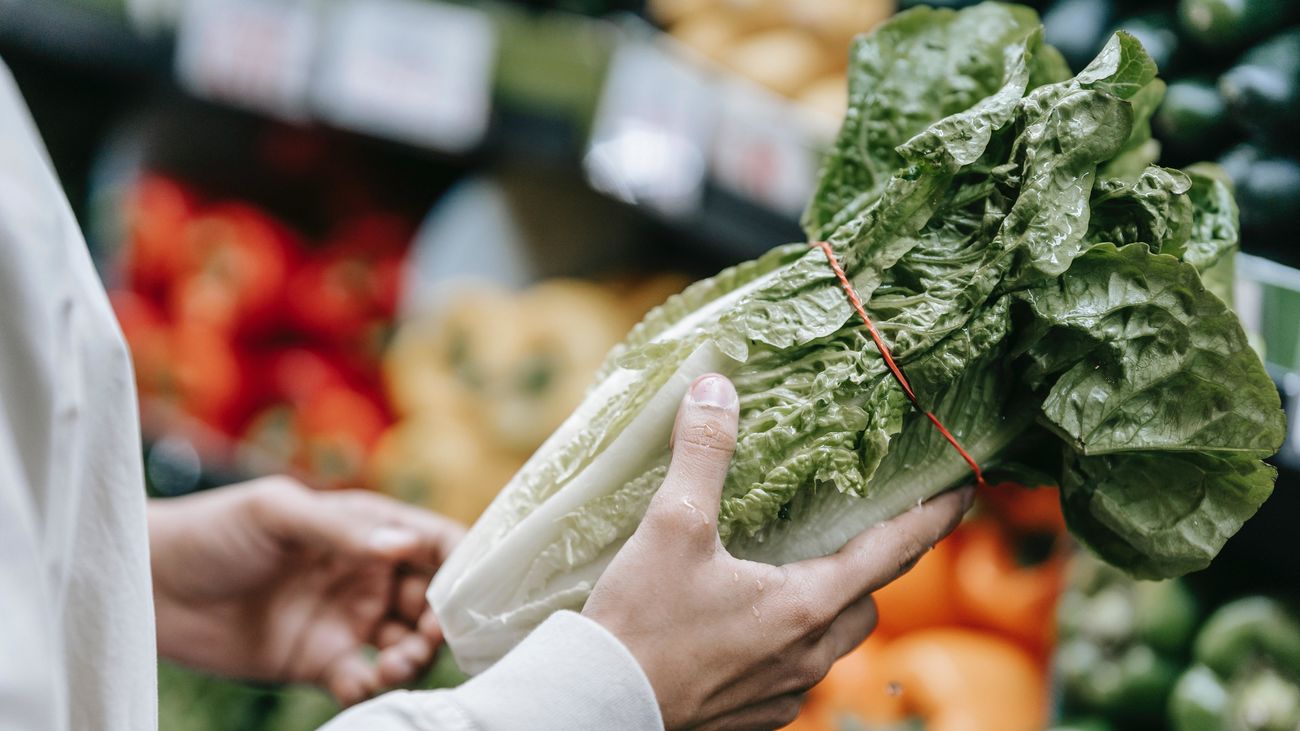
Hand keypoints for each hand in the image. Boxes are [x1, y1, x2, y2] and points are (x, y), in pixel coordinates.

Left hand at [148, 477, 463, 705]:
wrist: (150, 586)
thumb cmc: (213, 530)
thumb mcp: (277, 513)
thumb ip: (341, 530)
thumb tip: (404, 546)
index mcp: (365, 527)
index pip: (433, 541)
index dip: (462, 563)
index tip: (470, 590)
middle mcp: (366, 573)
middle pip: (432, 598)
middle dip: (443, 619)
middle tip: (431, 636)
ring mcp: (345, 619)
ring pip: (407, 642)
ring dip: (415, 656)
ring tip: (394, 663)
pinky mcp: (320, 661)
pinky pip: (365, 680)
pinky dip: (376, 688)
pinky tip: (360, 684)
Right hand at [583, 374, 972, 729]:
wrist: (599, 704)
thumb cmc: (642, 622)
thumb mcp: (672, 526)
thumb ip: (702, 454)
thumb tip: (716, 388)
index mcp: (805, 605)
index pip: (893, 553)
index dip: (933, 519)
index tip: (966, 493)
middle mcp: (807, 654)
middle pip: (865, 603)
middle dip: (872, 567)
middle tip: (861, 531)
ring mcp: (783, 692)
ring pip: (830, 642)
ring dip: (828, 606)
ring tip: (797, 575)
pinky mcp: (753, 716)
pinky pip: (793, 673)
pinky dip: (789, 642)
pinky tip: (749, 625)